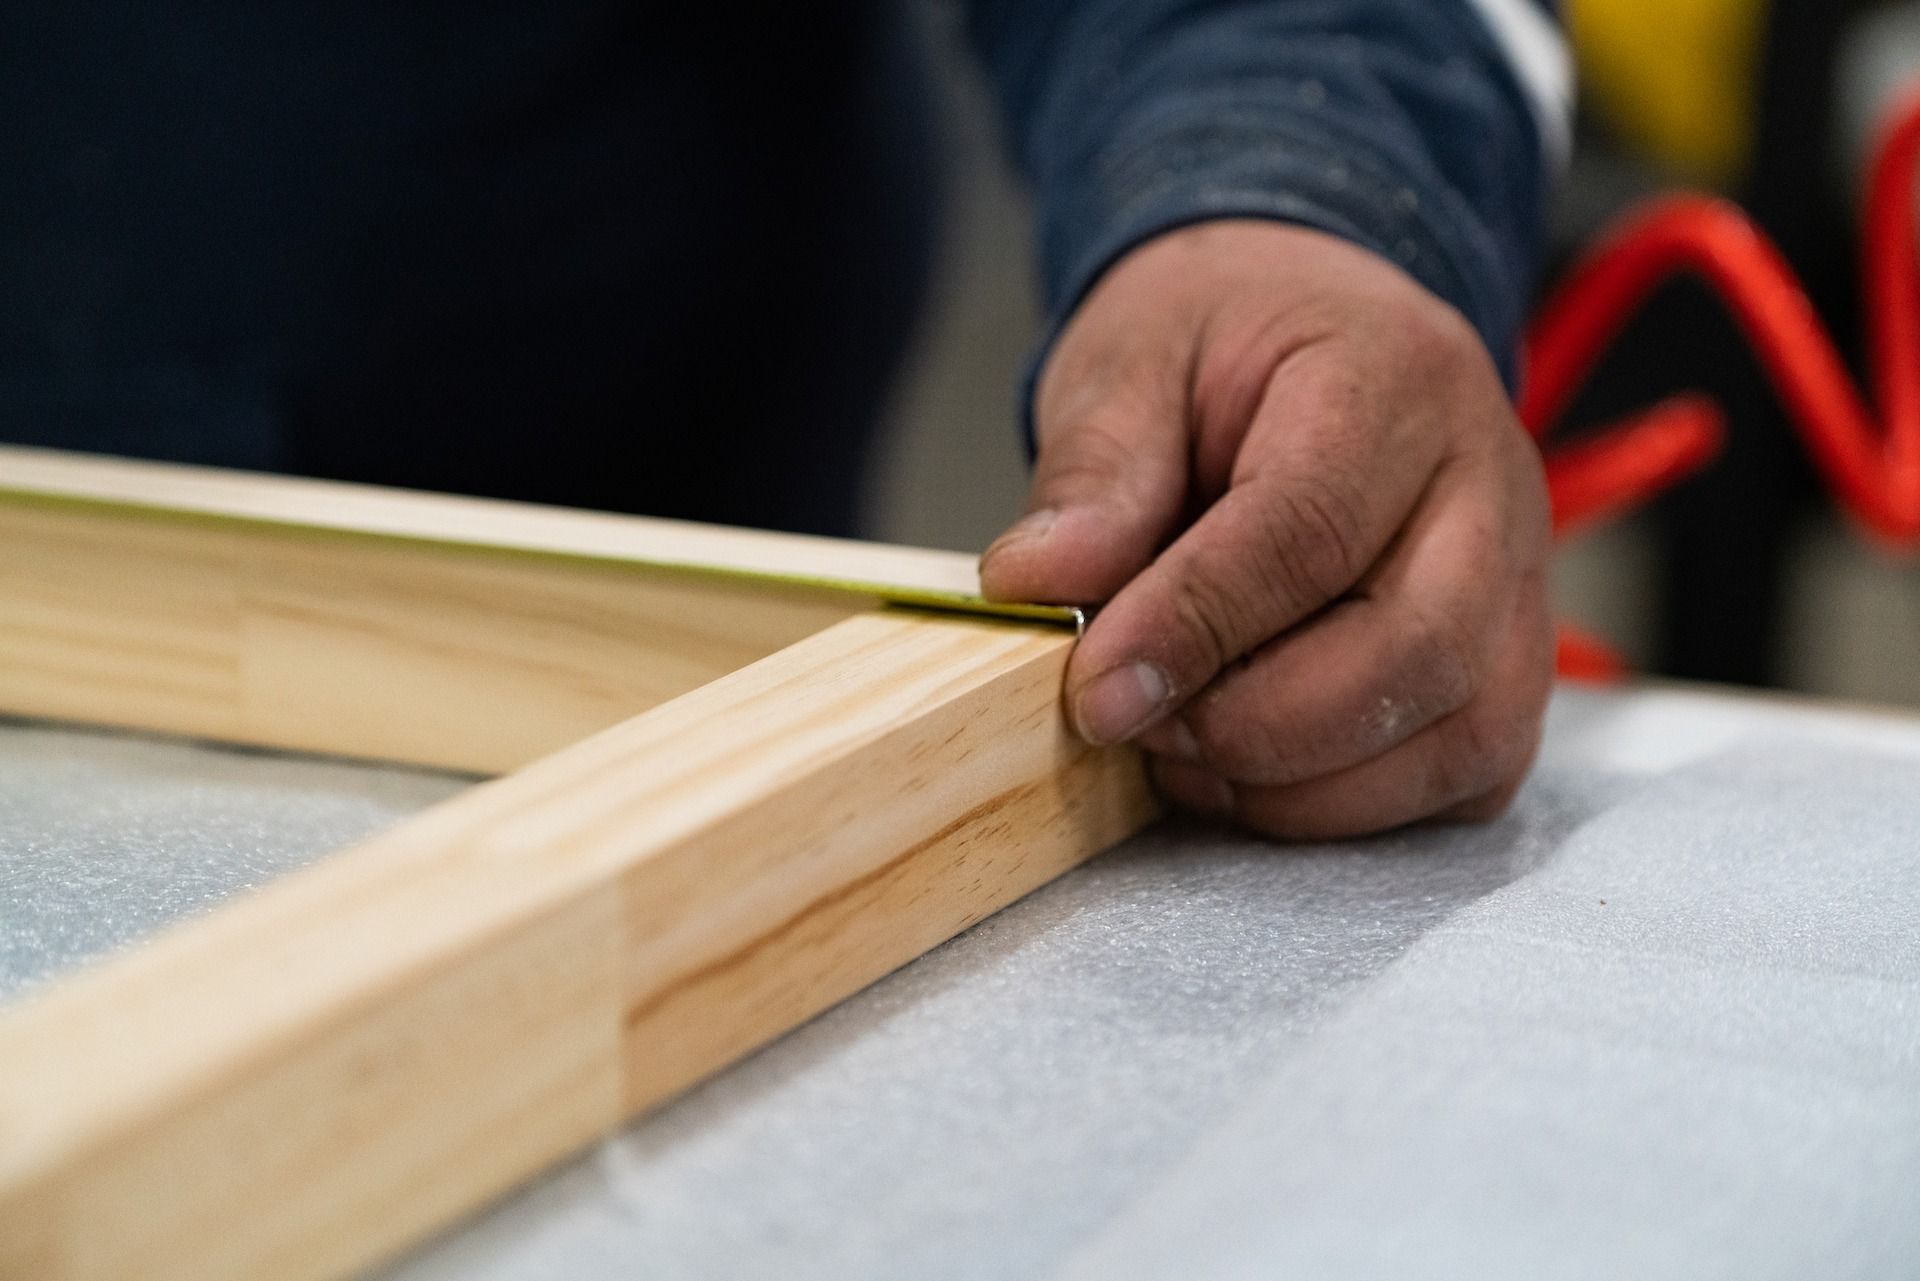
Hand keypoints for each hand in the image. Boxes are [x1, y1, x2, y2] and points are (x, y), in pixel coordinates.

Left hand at [980, 220, 1553, 839]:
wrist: (1306, 326)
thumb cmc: (1221, 343)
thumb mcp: (1129, 363)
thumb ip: (1093, 475)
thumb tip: (1037, 586)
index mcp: (1394, 377)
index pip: (1310, 529)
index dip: (1195, 628)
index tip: (1096, 694)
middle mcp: (1490, 483)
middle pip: (1416, 649)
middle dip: (1254, 724)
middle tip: (1135, 725)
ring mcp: (1519, 582)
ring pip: (1460, 732)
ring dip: (1301, 783)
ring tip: (1182, 752)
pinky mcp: (1512, 662)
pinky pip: (1470, 772)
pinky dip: (1353, 803)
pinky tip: (1251, 773)